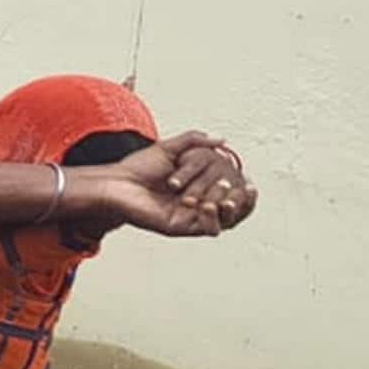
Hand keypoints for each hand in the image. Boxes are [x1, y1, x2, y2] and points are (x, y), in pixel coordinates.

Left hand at [106, 130, 254, 235]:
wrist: (116, 182)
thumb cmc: (139, 167)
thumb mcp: (170, 149)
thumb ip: (195, 141)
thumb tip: (222, 139)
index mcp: (199, 190)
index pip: (232, 195)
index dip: (246, 193)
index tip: (252, 183)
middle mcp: (197, 207)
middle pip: (233, 210)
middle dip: (242, 200)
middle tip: (246, 188)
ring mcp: (190, 218)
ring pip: (223, 221)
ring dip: (230, 209)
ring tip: (227, 196)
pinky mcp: (180, 227)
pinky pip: (206, 228)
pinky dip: (212, 218)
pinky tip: (210, 204)